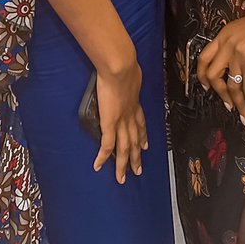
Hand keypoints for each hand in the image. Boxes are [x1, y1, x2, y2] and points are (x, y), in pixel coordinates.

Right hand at [93, 59, 147, 184]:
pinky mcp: (110, 124)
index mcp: (134, 104)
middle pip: (135, 141)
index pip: (141, 124)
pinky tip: (98, 166)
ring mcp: (121, 122)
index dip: (143, 135)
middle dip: (137, 156)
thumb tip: (128, 70)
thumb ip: (129, 76)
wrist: (121, 68)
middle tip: (139, 171)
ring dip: (124, 164)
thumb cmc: (125, 65)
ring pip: (124, 148)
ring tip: (123, 178)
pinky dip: (103, 157)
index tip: (146, 145)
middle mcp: (130, 116)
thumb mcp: (131, 72)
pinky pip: (107, 145)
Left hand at [198, 7, 244, 123]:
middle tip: (226, 104)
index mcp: (222, 36)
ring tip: (242, 115)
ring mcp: (238, 54)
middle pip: (213, 75)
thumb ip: (233, 44)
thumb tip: (233, 65)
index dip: (202, 75)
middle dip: (219, 93)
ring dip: (237, 104)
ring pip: (231, 86)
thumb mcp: (241, 29)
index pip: (203, 58)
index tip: (206, 86)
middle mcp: (226, 45)